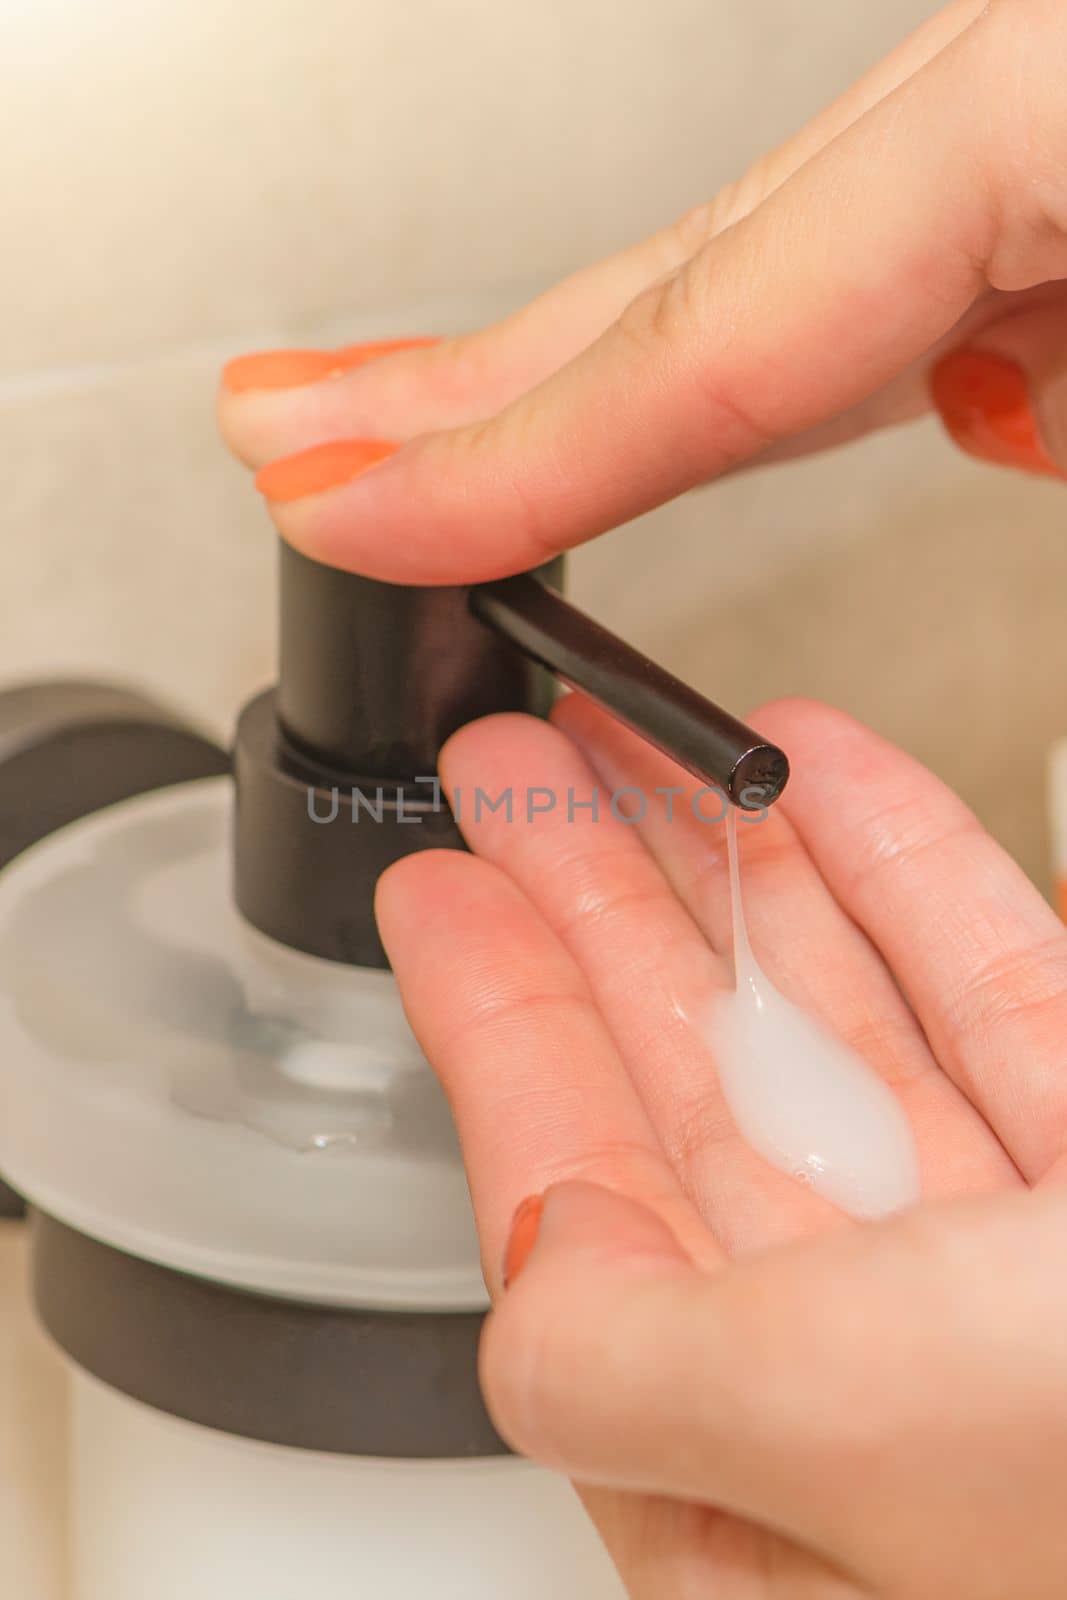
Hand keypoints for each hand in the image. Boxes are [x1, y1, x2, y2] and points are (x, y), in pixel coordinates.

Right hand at [219, 0, 1066, 582]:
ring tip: (427, 436)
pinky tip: (678, 410)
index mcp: (1046, 99)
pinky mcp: (1028, 157)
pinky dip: (765, 348)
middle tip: (304, 438)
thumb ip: (1061, 392)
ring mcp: (1005, 117)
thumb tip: (1001, 408)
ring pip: (762, 257)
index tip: (355, 510)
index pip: (718, 319)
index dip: (517, 446)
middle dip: (480, 381)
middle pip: (691, 254)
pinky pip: (863, 267)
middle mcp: (1005, 84)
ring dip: (593, 373)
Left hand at [374, 695, 1066, 1598]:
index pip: (583, 1210)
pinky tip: (831, 784)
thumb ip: (628, 1369)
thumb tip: (534, 1270)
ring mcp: (1017, 1263)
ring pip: (838, 1020)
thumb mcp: (849, 1439)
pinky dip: (915, 871)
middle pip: (694, 1085)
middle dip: (596, 910)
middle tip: (513, 779)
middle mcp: (888, 1368)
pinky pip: (997, 989)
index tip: (437, 894)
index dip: (499, 1032)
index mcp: (777, 1473)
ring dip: (737, 868)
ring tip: (639, 749)